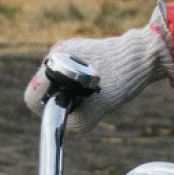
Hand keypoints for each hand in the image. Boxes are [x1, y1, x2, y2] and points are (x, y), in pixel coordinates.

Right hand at [23, 5, 173, 132]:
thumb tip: (62, 124)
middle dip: (61, 99)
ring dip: (70, 91)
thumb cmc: (120, 80)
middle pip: (44, 89)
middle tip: (85, 99)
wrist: (141, 56)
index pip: (31, 96)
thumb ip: (75, 121)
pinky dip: (78, 82)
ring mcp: (65, 50)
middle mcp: (56, 53)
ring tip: (94, 89)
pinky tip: (96, 82)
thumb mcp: (97, 109)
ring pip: (56, 82)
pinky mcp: (76, 51)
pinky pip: (67, 74)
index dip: (44, 109)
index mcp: (55, 64)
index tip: (64, 109)